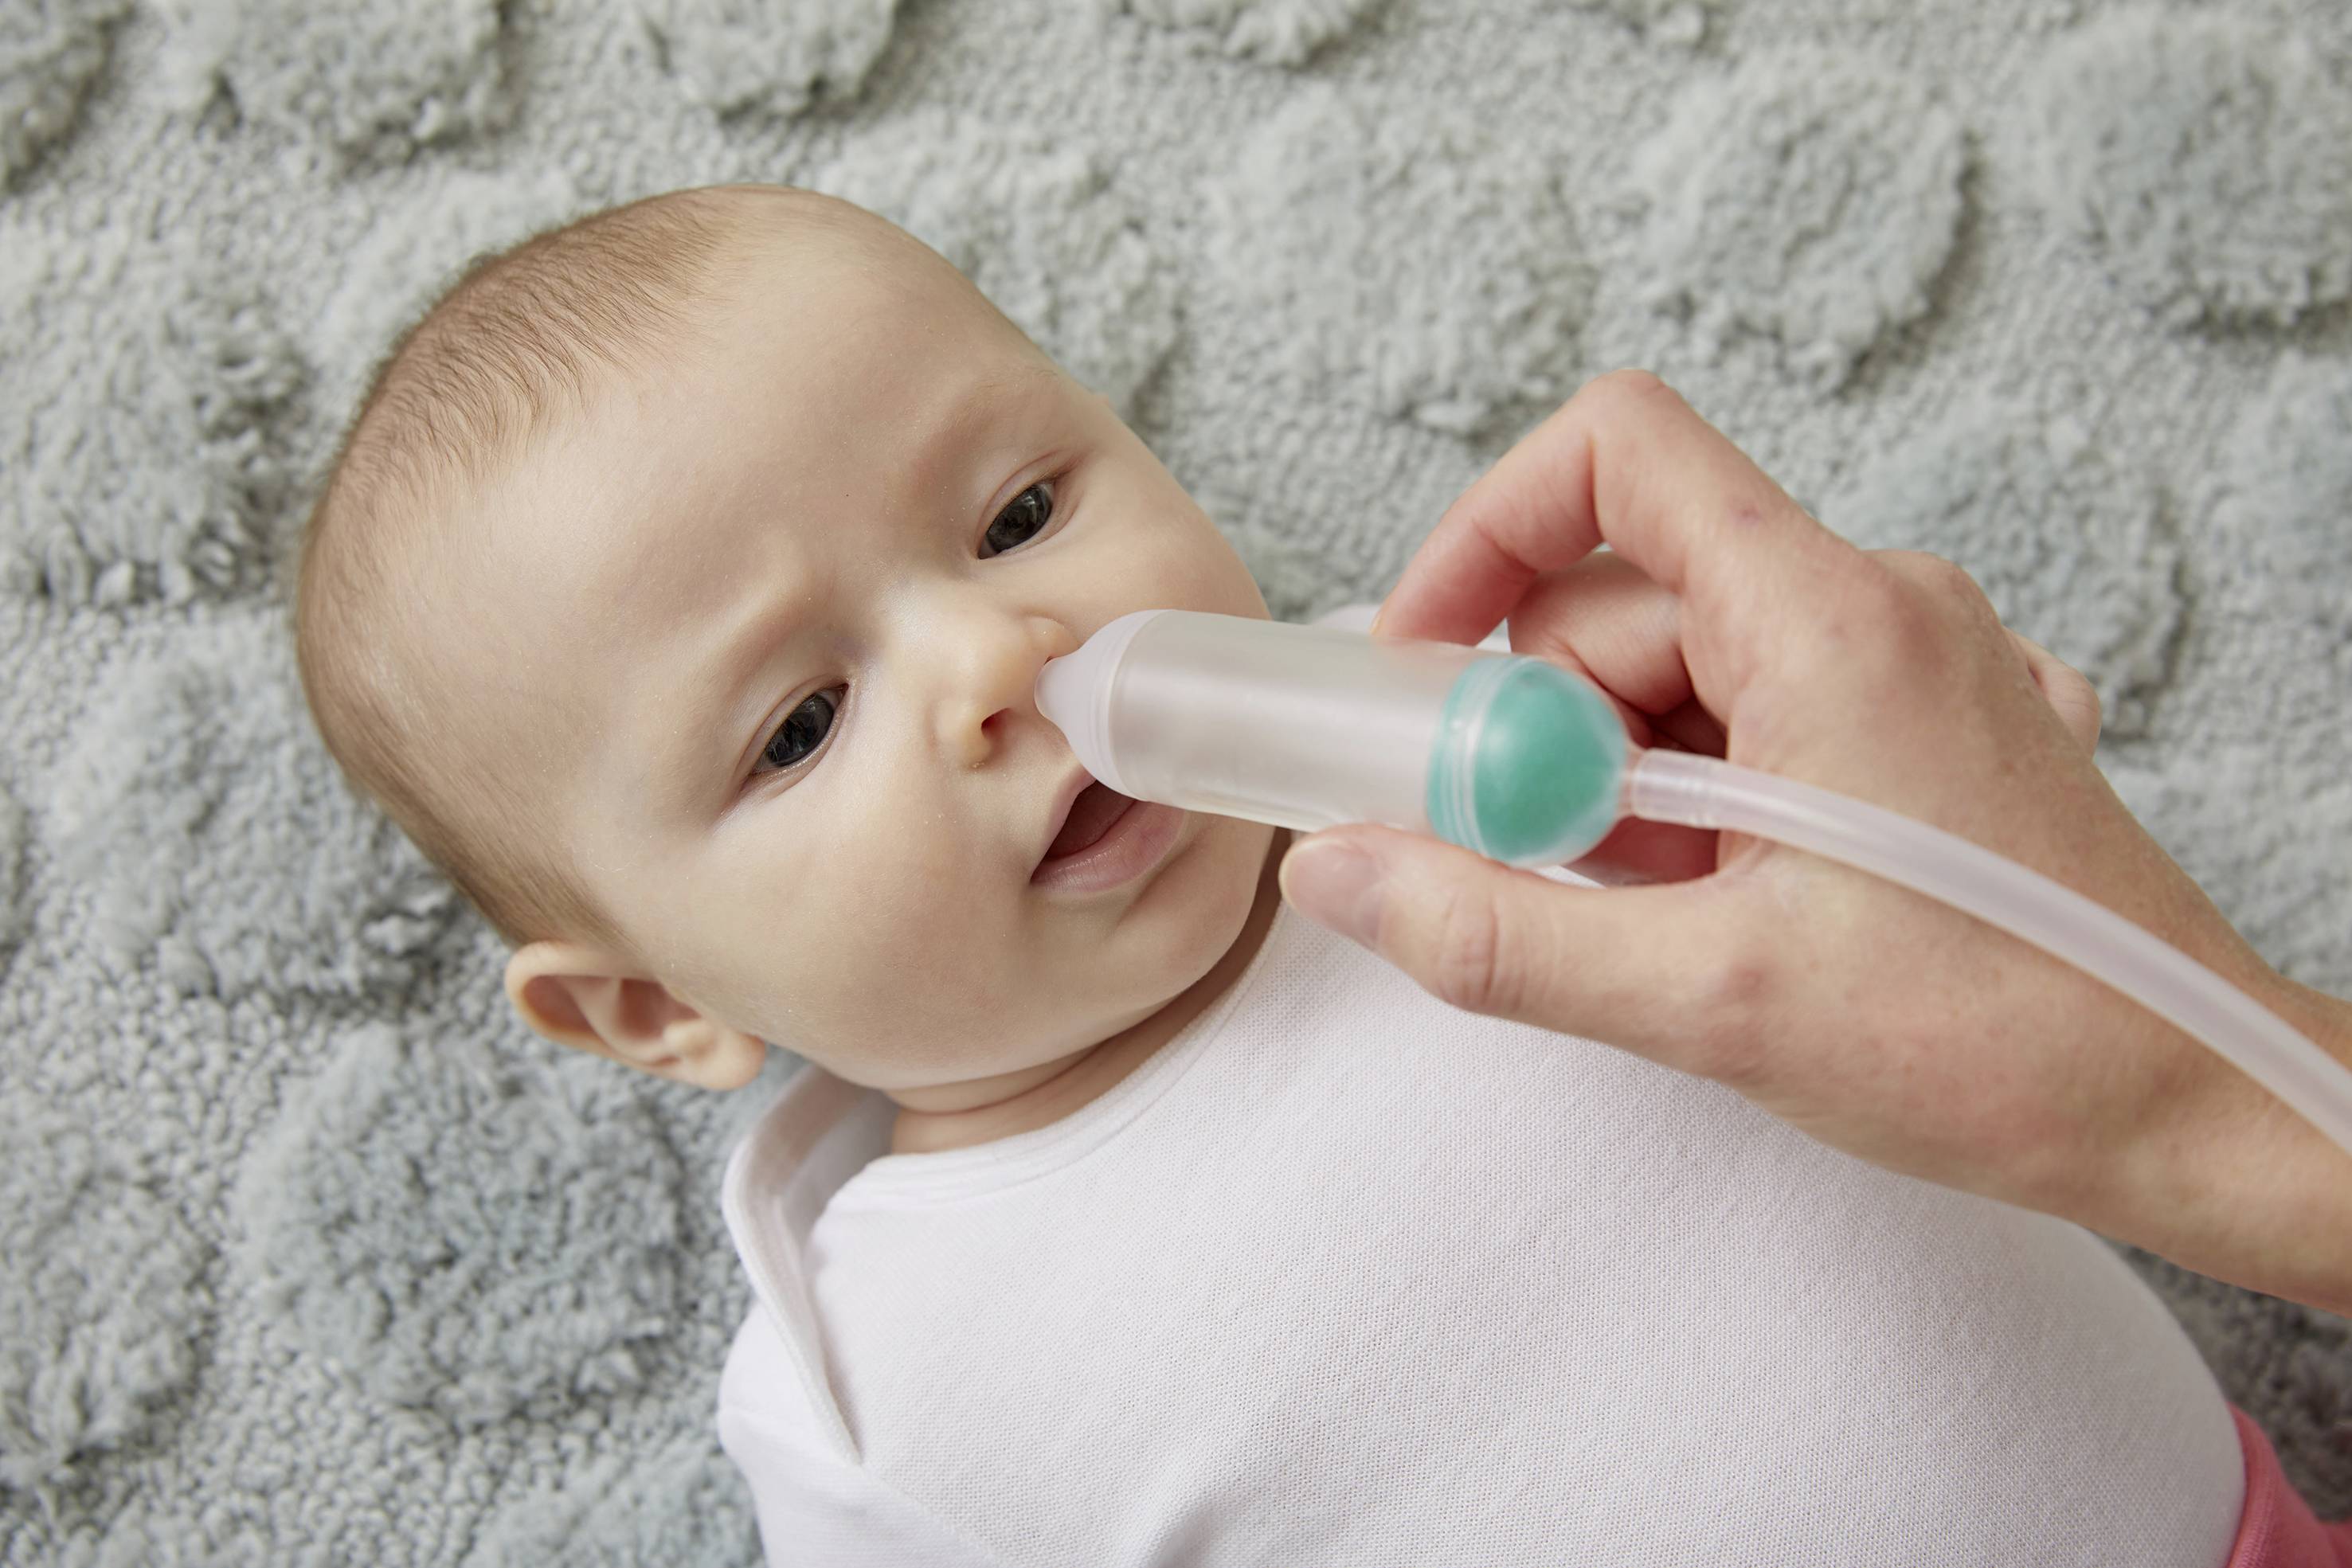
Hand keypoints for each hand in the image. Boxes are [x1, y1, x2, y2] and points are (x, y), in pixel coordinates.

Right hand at [1279, 370, 2351, 1312]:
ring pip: (1686, 664)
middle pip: (1625, 592)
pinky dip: (1702, 796)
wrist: (2200, 1105)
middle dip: (1549, 729)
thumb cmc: (2006, 1044)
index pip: (1616, 452)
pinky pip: (1760, 707)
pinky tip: (1738, 907)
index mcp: (1830, 616)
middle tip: (1552, 868)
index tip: (1425, 669)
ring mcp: (1912, 658)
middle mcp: (1878, 601)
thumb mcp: (1712, 1002)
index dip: (1486, 533)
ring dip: (1627, 783)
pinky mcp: (1927, 722)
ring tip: (1679, 915)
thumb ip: (1497, 935)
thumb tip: (1341, 872)